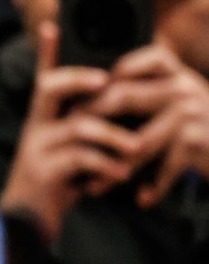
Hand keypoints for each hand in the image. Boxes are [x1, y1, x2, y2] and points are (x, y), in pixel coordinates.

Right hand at [0, 21, 139, 242]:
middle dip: (78, 78)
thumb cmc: (54, 184)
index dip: (48, 51)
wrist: (26, 225)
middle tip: (105, 80)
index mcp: (42, 119)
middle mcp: (35, 128)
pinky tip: (120, 175)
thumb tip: (112, 102)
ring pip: (76, 126)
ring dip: (112, 135)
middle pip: (49, 88)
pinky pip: (80, 159)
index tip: (53, 25)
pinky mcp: (43, 173)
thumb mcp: (67, 150)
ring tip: (135, 148)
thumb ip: (83, 128)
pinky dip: (105, 166)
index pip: (44, 77)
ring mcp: (36, 150)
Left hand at [85, 43, 208, 206]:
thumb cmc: (198, 125)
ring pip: (139, 142)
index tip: (69, 99)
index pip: (129, 63)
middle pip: (123, 97)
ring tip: (94, 186)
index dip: (98, 79)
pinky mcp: (198, 143)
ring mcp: (191, 115)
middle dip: (91, 121)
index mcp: (172, 73)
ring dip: (113, 168)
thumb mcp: (177, 98)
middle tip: (67, 138)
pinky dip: (154, 187)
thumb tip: (87, 90)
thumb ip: (144, 89)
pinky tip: (142, 199)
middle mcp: (183, 88)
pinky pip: (166, 168)